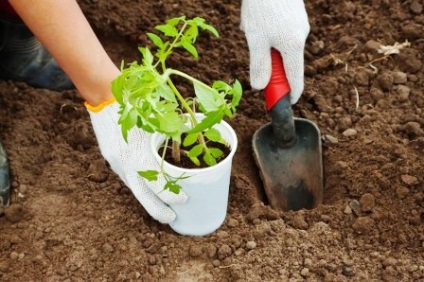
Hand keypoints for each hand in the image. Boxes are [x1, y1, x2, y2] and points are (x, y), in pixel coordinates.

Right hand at [86, 99, 187, 223]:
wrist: (105, 96)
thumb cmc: (136, 105)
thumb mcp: (157, 119)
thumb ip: (174, 131)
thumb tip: (192, 134)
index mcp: (139, 155)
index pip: (157, 185)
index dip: (171, 196)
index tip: (184, 200)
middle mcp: (125, 164)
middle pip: (143, 196)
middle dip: (158, 210)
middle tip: (172, 218)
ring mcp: (116, 163)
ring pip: (134, 188)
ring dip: (148, 198)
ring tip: (162, 204)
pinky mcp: (111, 159)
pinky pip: (127, 177)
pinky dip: (139, 184)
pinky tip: (148, 186)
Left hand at [240, 0, 309, 103]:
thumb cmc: (261, 5)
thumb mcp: (255, 39)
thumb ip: (259, 65)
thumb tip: (260, 87)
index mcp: (293, 46)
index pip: (296, 80)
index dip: (290, 95)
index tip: (283, 103)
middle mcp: (301, 36)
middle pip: (288, 64)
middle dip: (270, 65)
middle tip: (254, 54)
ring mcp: (299, 25)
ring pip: (281, 47)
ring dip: (266, 47)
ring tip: (252, 28)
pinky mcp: (295, 15)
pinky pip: (281, 33)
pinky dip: (268, 34)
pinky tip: (257, 19)